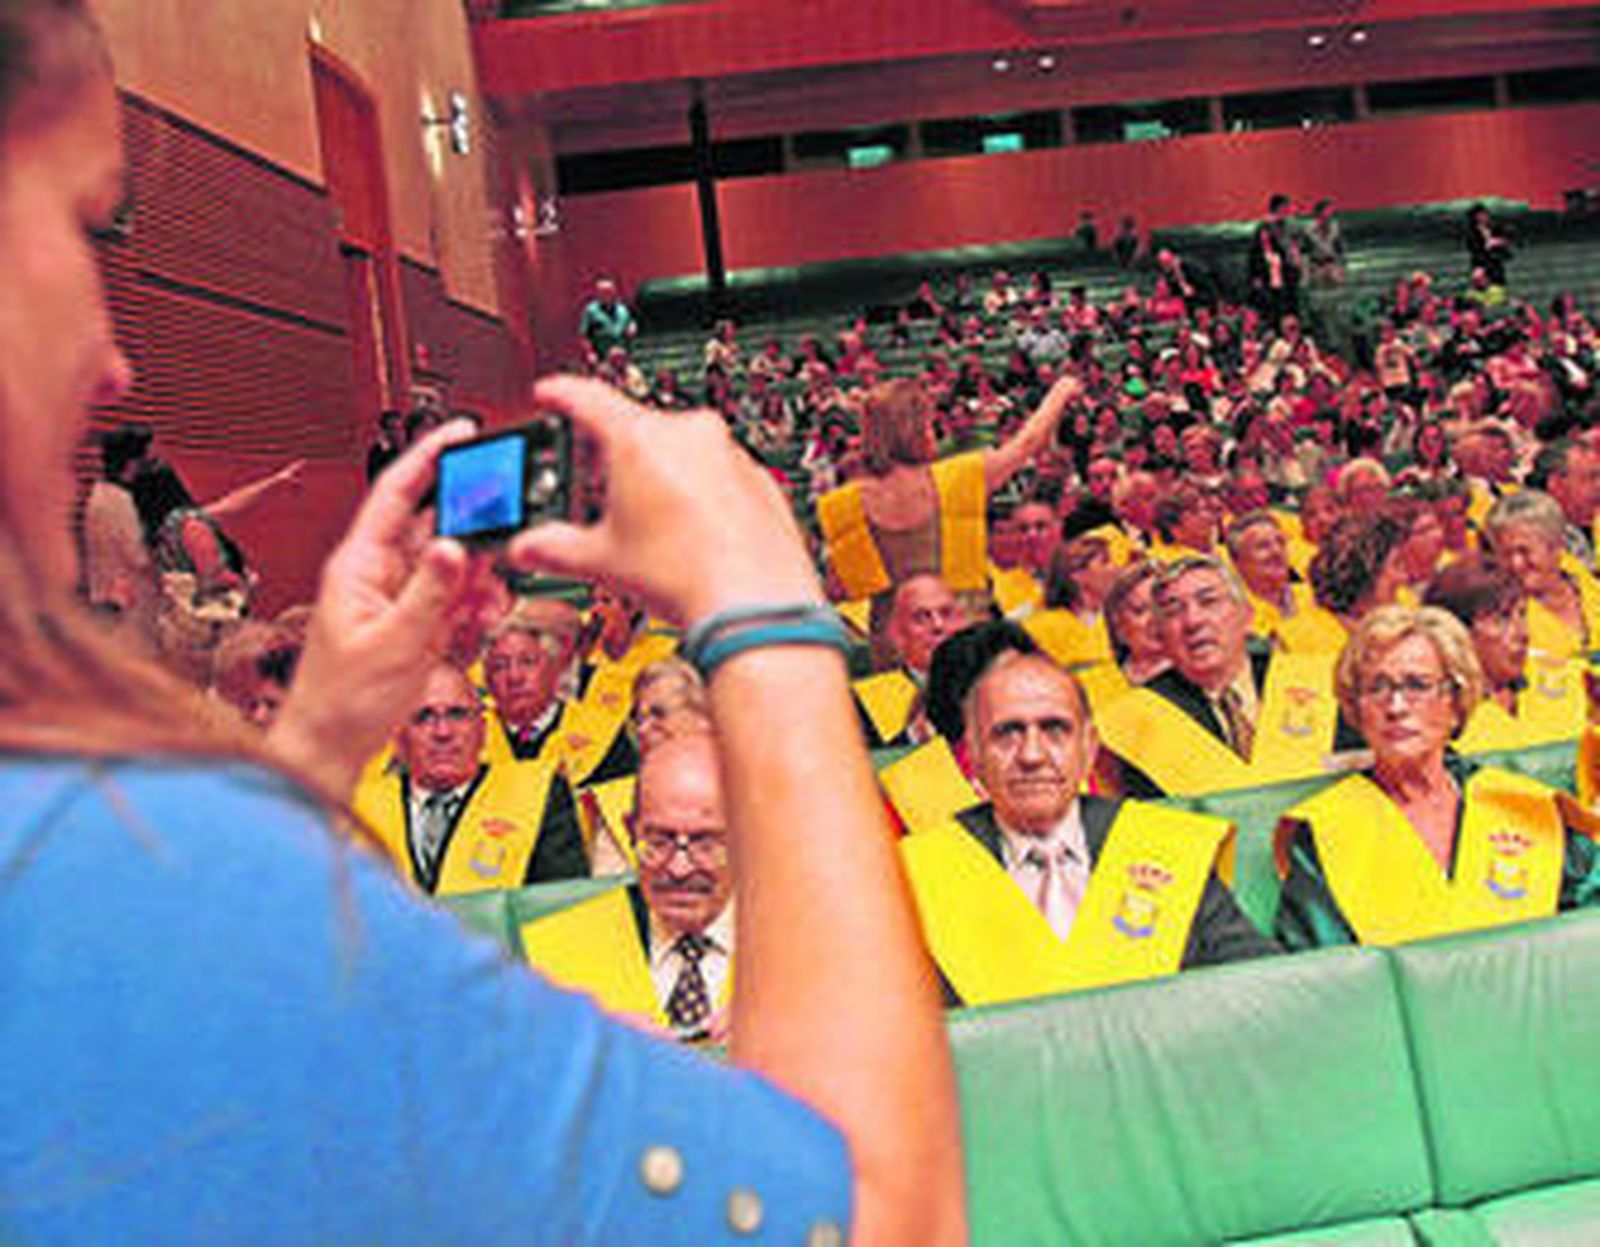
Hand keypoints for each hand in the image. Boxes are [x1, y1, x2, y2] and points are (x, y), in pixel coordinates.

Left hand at [267, 422, 474, 797]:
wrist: (330, 750)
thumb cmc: (339, 702)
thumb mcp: (393, 644)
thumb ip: (430, 595)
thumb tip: (457, 547)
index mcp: (357, 565)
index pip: (396, 493)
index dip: (429, 457)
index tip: (462, 432)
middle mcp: (378, 573)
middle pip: (434, 524)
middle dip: (472, 525)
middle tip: (505, 523)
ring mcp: (399, 597)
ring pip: (452, 562)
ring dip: (478, 573)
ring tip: (492, 588)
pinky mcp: (416, 622)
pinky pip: (455, 596)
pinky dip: (474, 601)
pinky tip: (482, 612)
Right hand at [508, 376, 820, 624]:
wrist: (755, 604)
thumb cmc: (687, 575)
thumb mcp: (604, 561)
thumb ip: (556, 547)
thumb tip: (529, 548)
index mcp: (640, 439)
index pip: (586, 398)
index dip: (560, 394)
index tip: (551, 392)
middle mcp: (689, 434)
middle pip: (636, 429)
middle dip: (614, 458)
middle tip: (601, 493)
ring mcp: (729, 455)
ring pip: (682, 452)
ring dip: (661, 477)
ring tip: (652, 529)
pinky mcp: (758, 481)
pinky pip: (718, 474)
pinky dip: (700, 494)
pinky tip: (692, 535)